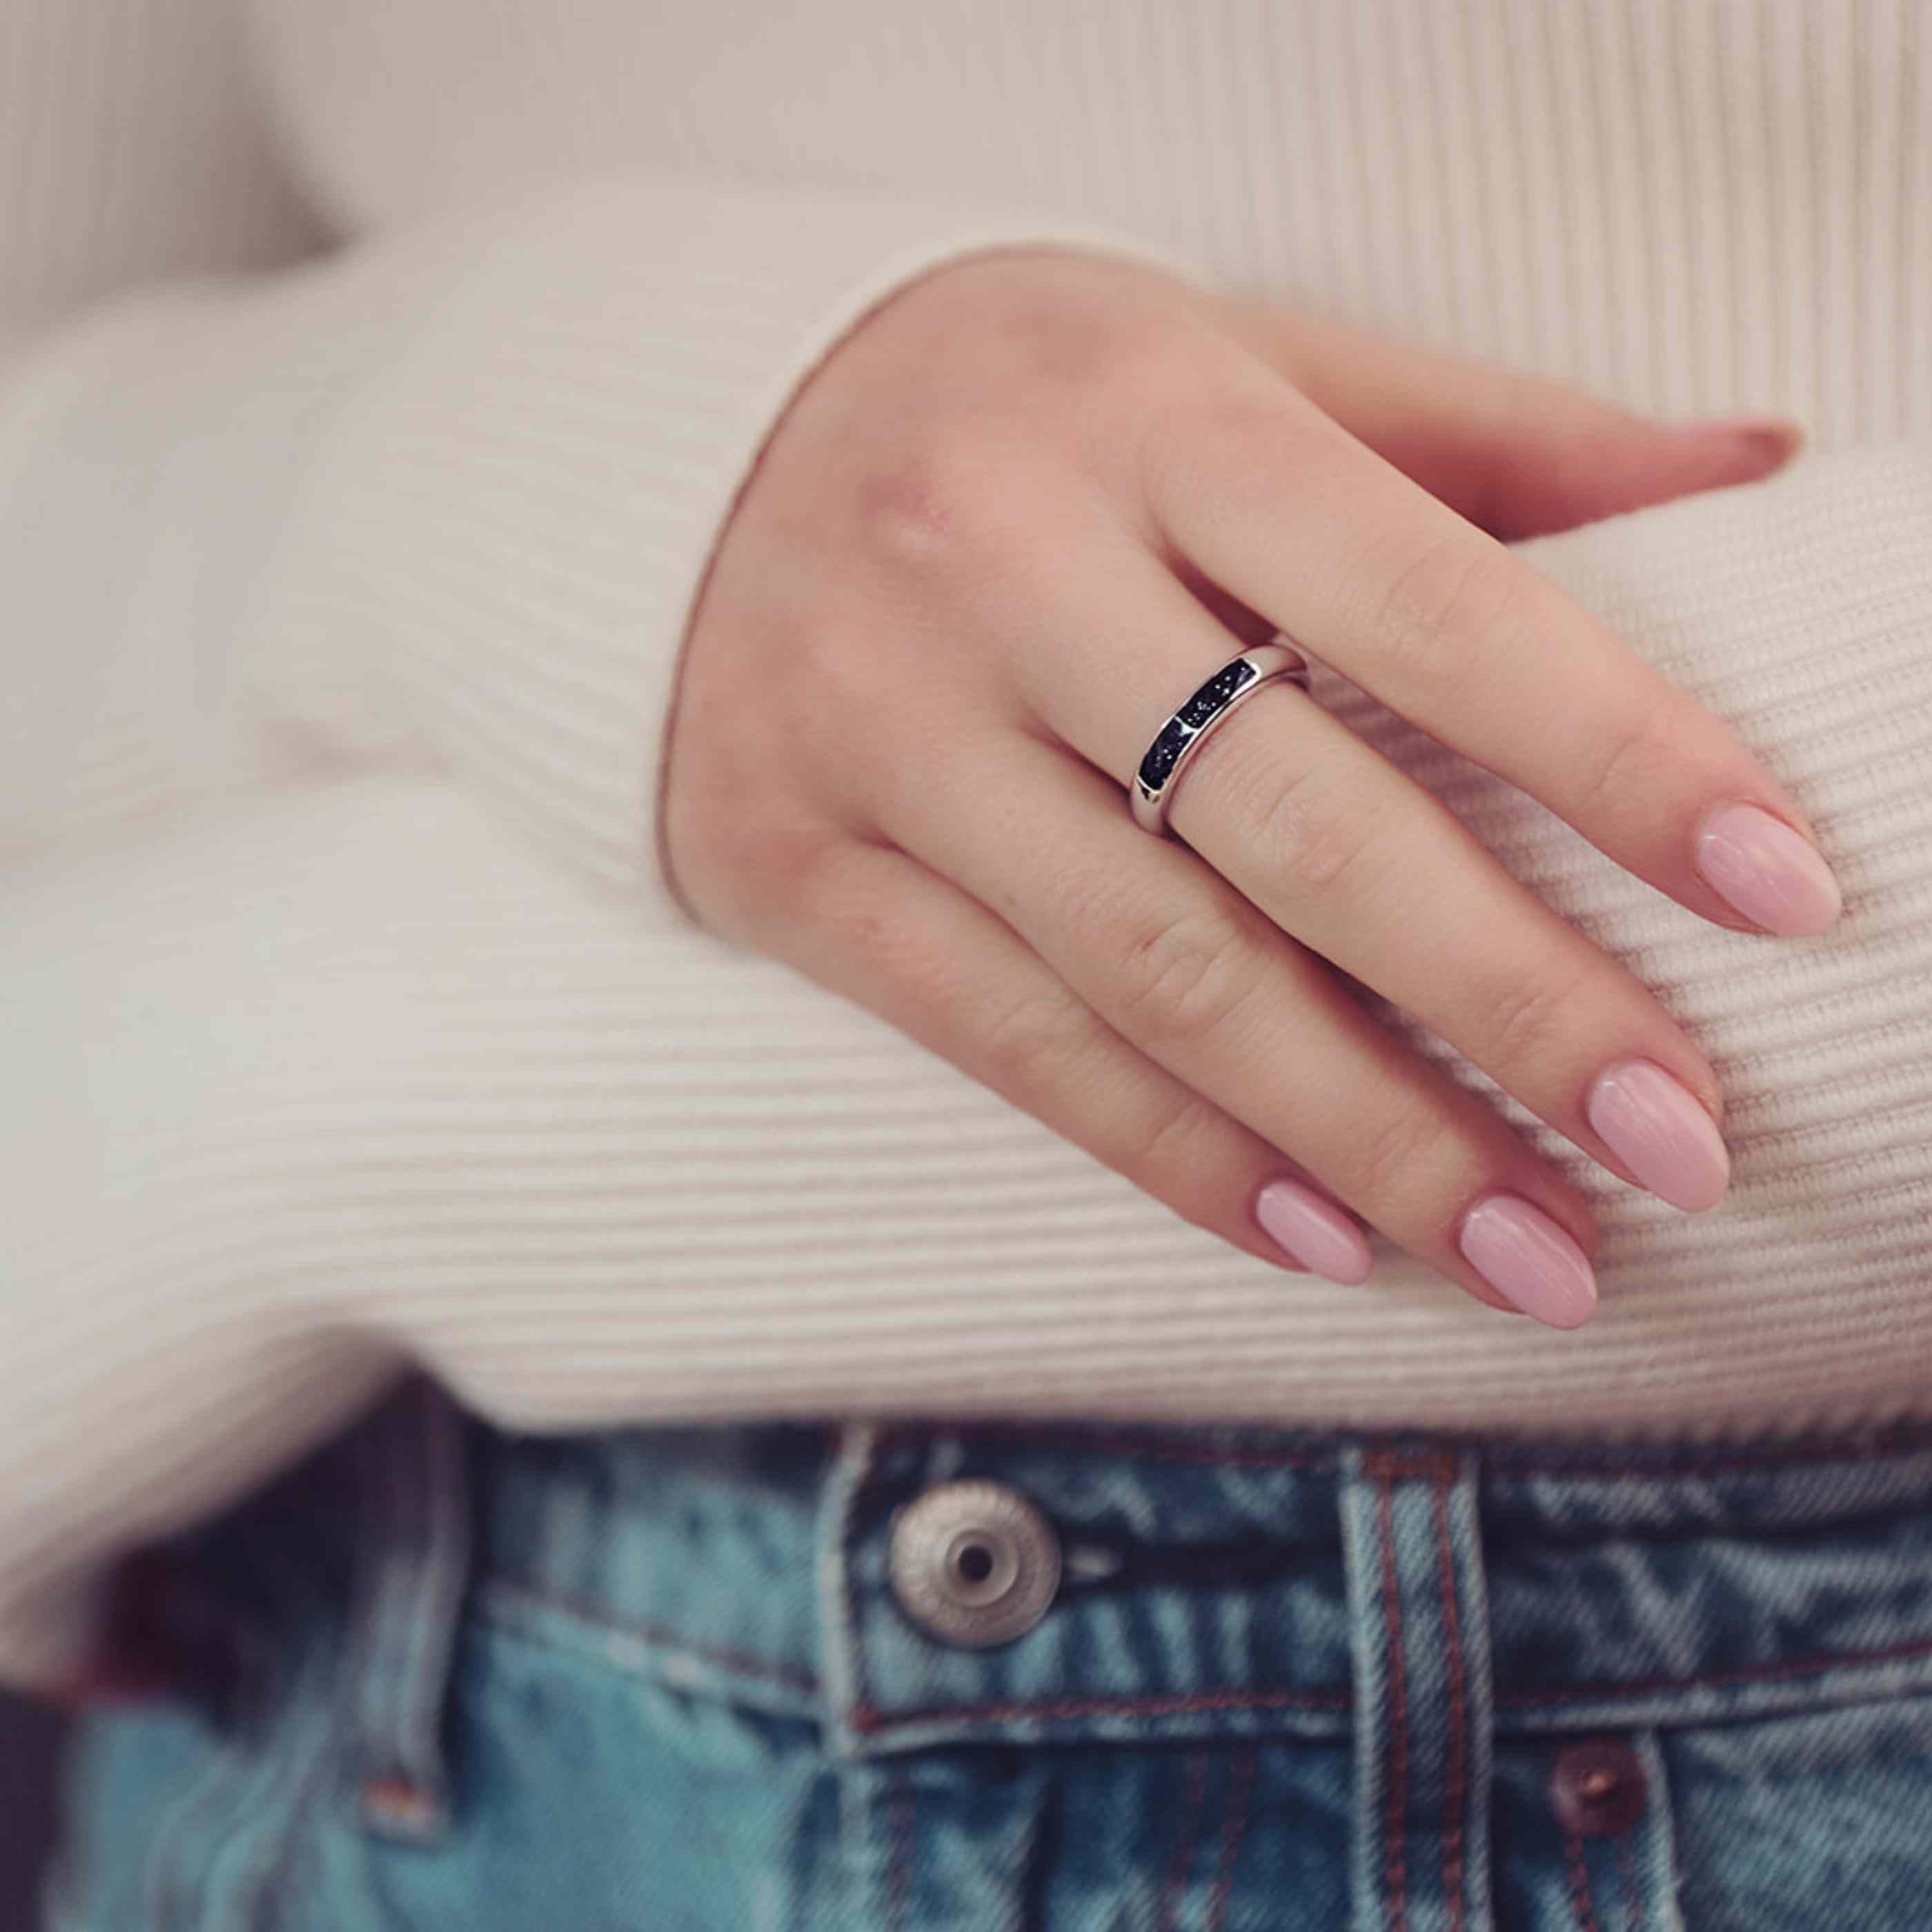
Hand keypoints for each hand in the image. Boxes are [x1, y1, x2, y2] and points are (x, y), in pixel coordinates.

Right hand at [661, 248, 1832, 1326]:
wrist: (660, 446)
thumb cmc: (1003, 402)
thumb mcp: (1217, 359)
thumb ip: (1476, 436)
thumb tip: (1749, 477)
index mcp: (1146, 412)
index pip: (1425, 596)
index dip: (1616, 752)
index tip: (1776, 891)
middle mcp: (997, 567)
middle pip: (1297, 824)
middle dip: (1513, 1005)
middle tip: (1677, 1145)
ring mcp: (873, 728)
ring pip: (1153, 973)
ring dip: (1363, 1136)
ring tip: (1528, 1249)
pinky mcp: (790, 864)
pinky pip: (1005, 1040)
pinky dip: (1172, 1152)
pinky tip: (1317, 1235)